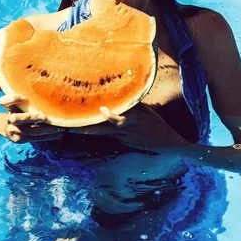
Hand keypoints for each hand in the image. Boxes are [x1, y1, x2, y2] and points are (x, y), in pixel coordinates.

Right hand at [0, 94, 64, 143]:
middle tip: (44, 117)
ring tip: (58, 128)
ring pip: (28, 131)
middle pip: (16, 118)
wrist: (6, 127)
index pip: (4, 101)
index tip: (23, 98)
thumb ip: (21, 96)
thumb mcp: (17, 102)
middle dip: (31, 117)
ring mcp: (13, 131)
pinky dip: (46, 136)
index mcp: (8, 106)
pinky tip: (57, 134)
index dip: (13, 99)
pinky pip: (33, 139)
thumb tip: (37, 91)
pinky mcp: (19, 140)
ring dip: (45, 130)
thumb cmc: (16, 110)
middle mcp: (9, 119)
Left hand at [70, 103, 188, 152]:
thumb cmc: (158, 124)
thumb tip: (124, 97)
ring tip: (76, 129)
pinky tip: (91, 127)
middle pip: (105, 130)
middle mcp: (126, 131)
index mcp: (134, 122)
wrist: (165, 144)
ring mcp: (124, 138)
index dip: (110, 115)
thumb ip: (135, 106)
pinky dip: (103, 130)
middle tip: (75, 127)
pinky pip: (111, 134)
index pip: (120, 120)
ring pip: (105, 133)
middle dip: (89, 128)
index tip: (102, 109)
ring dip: (91, 131)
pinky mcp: (124, 142)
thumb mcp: (149, 112)